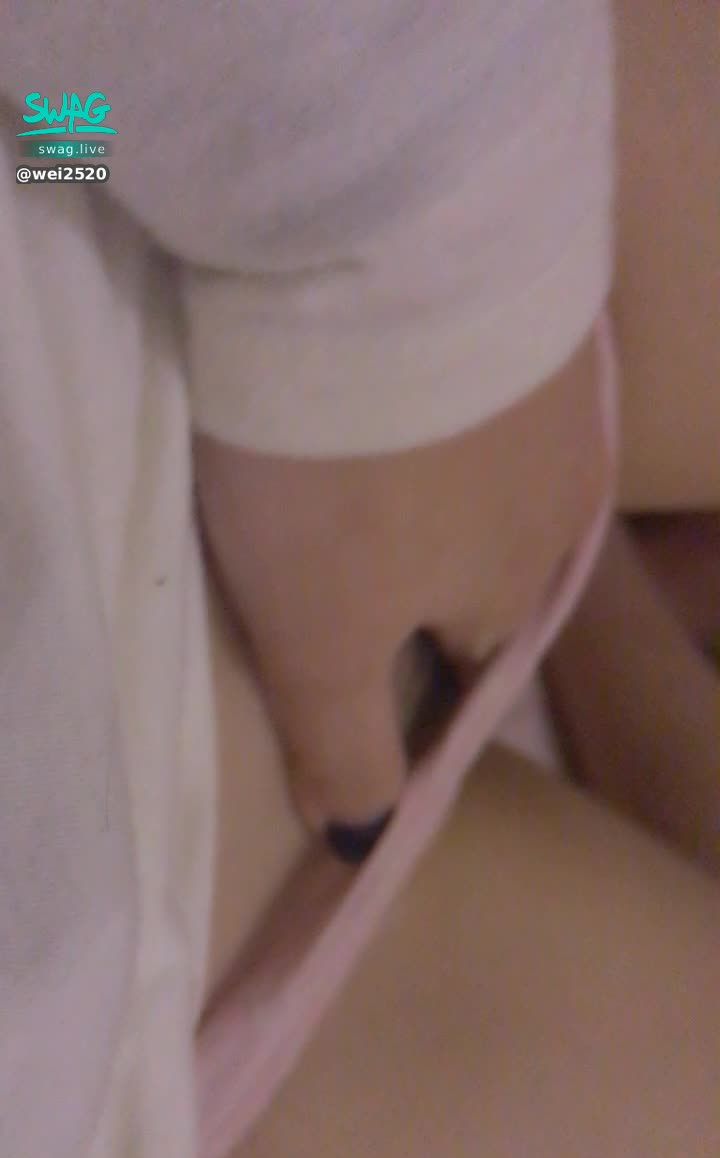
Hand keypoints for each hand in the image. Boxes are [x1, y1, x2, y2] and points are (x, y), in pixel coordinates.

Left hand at [195, 335, 607, 853]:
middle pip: (483, 571)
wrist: (383, 248)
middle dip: (426, 577)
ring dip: (443, 482)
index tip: (352, 659)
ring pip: (494, 477)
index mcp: (509, 596)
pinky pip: (497, 388)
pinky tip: (410, 378)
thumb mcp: (318, 637)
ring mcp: (561, 403)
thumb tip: (363, 843)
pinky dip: (452, 400)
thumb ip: (347, 746)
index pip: (464, 673)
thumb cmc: (342, 473)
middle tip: (344, 544)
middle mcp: (561, 509)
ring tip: (369, 456)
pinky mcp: (540, 312)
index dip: (407, 681)